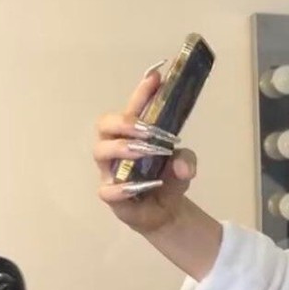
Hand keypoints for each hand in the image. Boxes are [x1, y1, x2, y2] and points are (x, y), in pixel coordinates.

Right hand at [94, 66, 198, 233]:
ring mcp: (110, 171)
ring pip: (101, 151)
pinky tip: (140, 186)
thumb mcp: (185, 166)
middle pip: (105, 124)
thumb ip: (187, 160)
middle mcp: (116, 147)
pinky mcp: (110, 195)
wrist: (166, 213)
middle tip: (148, 128)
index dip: (142, 92)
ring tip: (147, 151)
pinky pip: (108, 190)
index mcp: (134, 134)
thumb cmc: (168, 179)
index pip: (133, 108)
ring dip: (125, 148)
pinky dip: (123, 187)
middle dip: (125, 121)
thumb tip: (181, 165)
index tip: (156, 76)